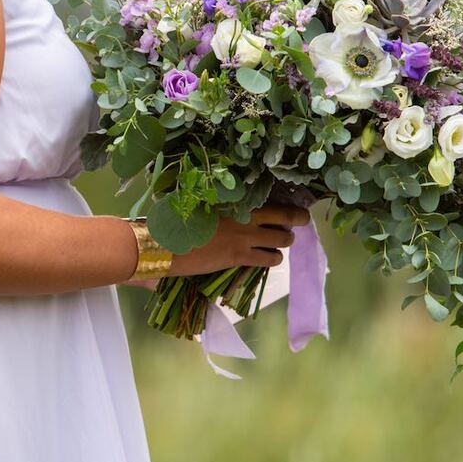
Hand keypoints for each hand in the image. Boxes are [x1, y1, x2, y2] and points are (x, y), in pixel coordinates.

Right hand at [167, 205, 310, 276]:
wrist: (166, 244)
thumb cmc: (177, 219)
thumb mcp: (200, 203)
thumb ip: (220, 203)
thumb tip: (226, 204)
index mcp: (237, 202)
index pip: (273, 201)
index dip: (289, 206)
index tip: (297, 207)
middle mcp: (247, 219)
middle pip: (286, 219)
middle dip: (295, 222)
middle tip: (295, 224)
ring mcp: (246, 239)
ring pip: (281, 242)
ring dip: (283, 243)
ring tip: (278, 243)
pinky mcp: (239, 258)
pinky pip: (268, 260)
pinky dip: (271, 259)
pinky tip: (267, 258)